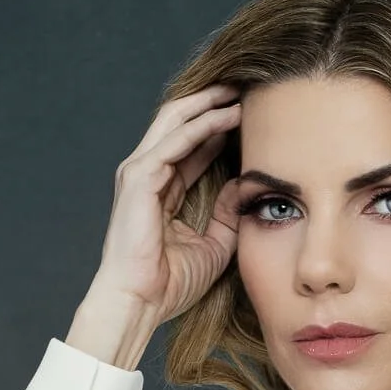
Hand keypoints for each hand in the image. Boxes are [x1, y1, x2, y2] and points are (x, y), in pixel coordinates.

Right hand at [78, 84, 244, 335]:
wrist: (139, 303)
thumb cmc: (170, 283)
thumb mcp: (214, 245)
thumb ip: (229, 215)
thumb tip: (247, 185)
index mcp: (162, 189)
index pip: (191, 144)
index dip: (218, 125)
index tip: (251, 113)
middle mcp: (148, 174)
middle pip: (180, 121)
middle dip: (212, 100)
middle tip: (246, 86)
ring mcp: (140, 172)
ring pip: (176, 120)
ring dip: (209, 103)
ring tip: (240, 90)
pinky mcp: (139, 178)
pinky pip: (175, 141)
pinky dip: (202, 125)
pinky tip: (227, 115)